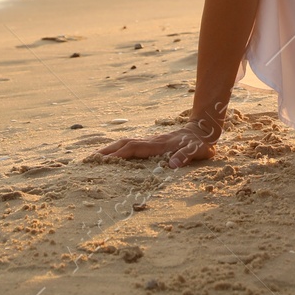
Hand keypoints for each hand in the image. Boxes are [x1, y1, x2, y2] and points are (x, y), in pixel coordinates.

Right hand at [97, 120, 217, 168]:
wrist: (204, 129)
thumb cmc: (200, 144)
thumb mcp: (198, 151)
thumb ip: (186, 156)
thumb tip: (172, 165)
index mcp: (159, 145)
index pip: (134, 149)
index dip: (119, 154)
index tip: (103, 161)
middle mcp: (152, 141)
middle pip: (125, 144)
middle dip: (107, 151)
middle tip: (89, 160)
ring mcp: (151, 140)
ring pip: (126, 142)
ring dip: (111, 149)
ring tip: (95, 157)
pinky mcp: (152, 142)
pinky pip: (132, 144)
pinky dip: (119, 149)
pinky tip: (113, 154)